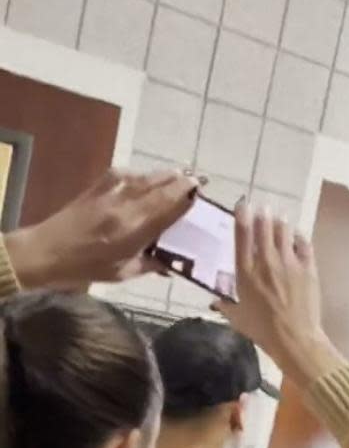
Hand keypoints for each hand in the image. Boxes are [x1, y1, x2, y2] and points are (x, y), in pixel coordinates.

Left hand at [4, 166, 199, 290]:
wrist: (48, 250)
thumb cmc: (86, 268)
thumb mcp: (123, 273)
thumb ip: (151, 264)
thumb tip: (174, 262)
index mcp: (132, 230)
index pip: (168, 207)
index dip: (187, 197)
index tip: (201, 191)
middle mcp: (125, 206)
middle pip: (161, 186)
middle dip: (181, 181)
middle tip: (198, 180)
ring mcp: (111, 191)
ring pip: (147, 178)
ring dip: (166, 176)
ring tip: (181, 175)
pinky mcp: (99, 185)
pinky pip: (128, 175)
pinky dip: (143, 176)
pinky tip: (148, 179)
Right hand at [217, 203, 340, 384]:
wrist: (295, 339)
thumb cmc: (262, 331)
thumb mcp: (237, 318)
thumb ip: (225, 305)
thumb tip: (215, 302)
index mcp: (246, 272)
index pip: (242, 236)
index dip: (242, 216)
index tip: (243, 204)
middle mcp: (266, 261)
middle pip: (264, 227)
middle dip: (263, 214)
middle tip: (263, 208)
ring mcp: (289, 263)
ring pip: (284, 231)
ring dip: (280, 222)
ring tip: (278, 217)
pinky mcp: (307, 268)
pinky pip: (303, 244)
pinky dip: (298, 237)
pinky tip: (296, 236)